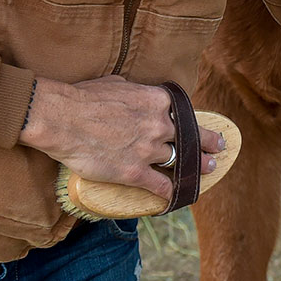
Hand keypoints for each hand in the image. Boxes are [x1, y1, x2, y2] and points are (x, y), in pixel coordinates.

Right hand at [19, 76, 226, 199]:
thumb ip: (134, 92)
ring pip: (177, 160)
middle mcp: (159, 124)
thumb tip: (133, 93)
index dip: (194, 121)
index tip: (204, 126)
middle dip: (207, 144)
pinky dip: (169, 192)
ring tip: (205, 170)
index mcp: (157, 100)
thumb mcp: (118, 84)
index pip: (183, 113)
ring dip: (192, 167)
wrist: (63, 118)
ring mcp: (149, 149)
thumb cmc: (84, 96)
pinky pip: (160, 185)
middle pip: (190, 136)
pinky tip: (174, 196)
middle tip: (217, 149)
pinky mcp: (135, 172)